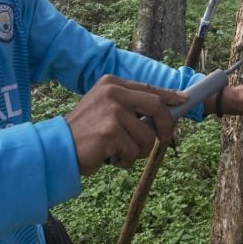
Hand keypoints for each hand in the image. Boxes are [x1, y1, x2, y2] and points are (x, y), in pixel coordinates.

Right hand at [65, 76, 187, 175]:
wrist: (58, 147)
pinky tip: (109, 157)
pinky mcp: (110, 132)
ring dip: (137, 151)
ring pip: (147, 136)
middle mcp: (113, 93)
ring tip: (118, 151)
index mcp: (112, 83)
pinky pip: (133, 152)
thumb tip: (163, 115)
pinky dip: (124, 160)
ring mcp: (112, 111)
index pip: (149, 89)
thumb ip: (130, 107)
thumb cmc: (85, 131)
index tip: (183, 101)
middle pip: (157, 108)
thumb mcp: (105, 109)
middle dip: (165, 127)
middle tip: (162, 139)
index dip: (170, 96)